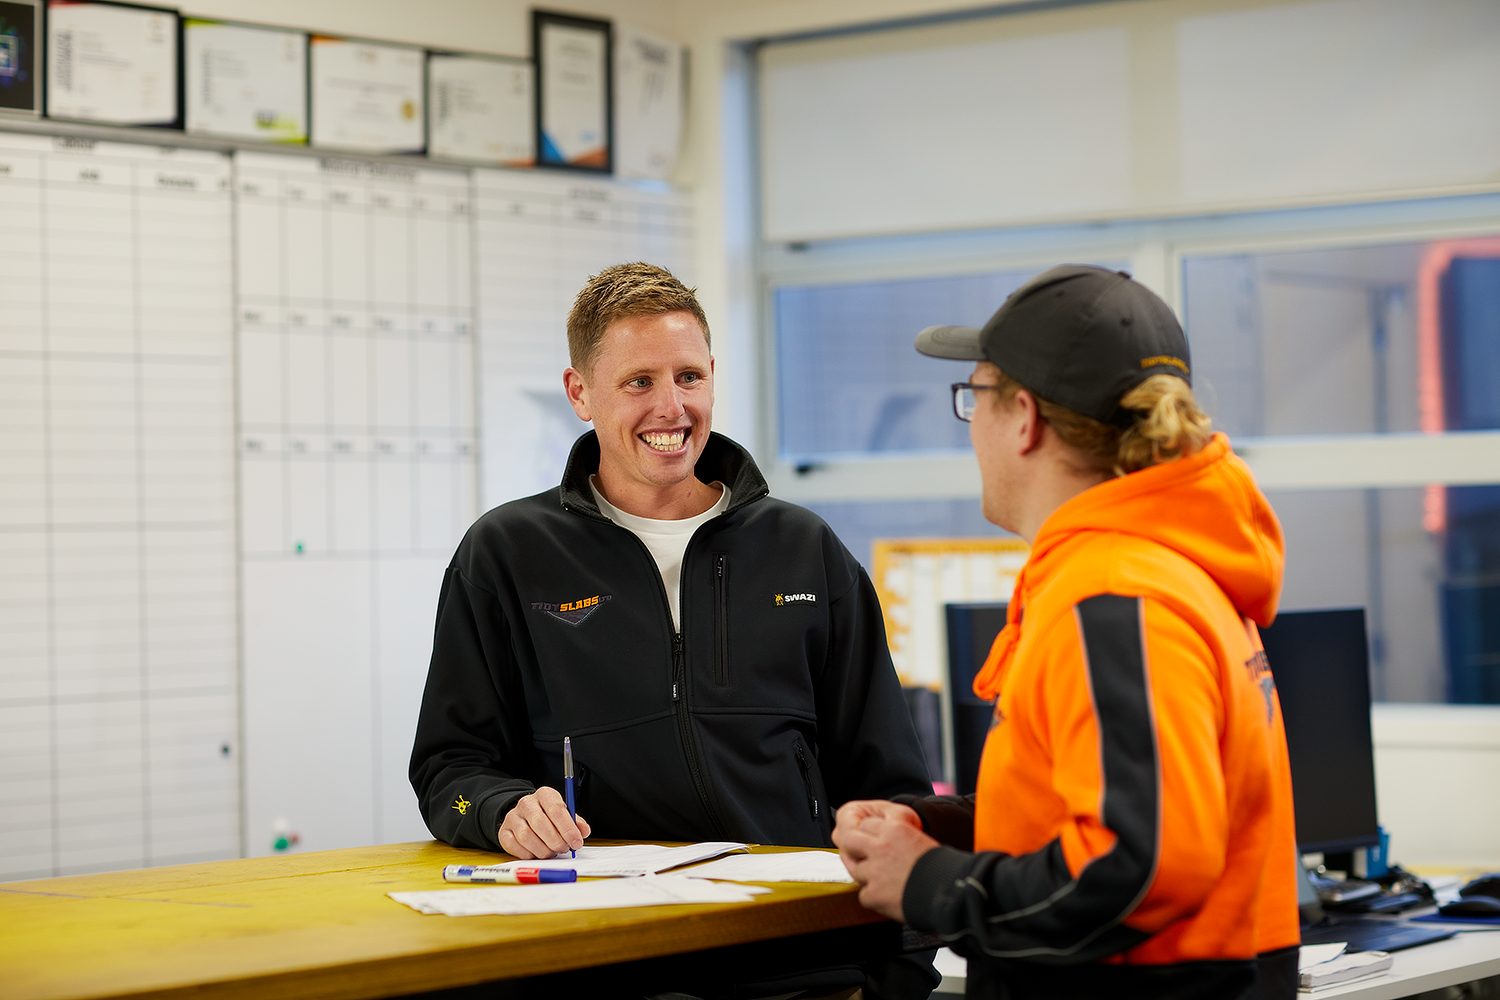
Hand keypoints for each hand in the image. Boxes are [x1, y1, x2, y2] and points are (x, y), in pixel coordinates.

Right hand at [497, 787, 589, 858]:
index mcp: (545, 795)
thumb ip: (575, 822)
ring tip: (551, 852)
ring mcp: (513, 817)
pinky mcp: (504, 831)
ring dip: (543, 850)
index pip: (556, 810)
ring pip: (527, 837)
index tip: (576, 842)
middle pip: (541, 824)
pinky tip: (536, 852)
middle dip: (556, 841)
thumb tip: (583, 831)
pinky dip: (529, 854)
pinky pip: (515, 846)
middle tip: (564, 849)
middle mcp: (527, 803)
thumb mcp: (564, 815)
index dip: (568, 829)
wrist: (524, 817)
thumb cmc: (548, 817)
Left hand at [832, 799, 936, 922]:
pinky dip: (874, 897)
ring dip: (865, 875)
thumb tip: (883, 841)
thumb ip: (896, 838)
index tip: (871, 841)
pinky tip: (888, 896)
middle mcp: (881, 847)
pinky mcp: (874, 894)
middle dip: (853, 848)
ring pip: (854, 869)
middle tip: (862, 857)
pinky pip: (863, 894)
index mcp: (895, 829)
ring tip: (881, 880)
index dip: (868, 834)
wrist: (951, 893)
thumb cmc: (942, 868)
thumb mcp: (919, 838)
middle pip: (849, 840)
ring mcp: (875, 871)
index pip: (866, 824)